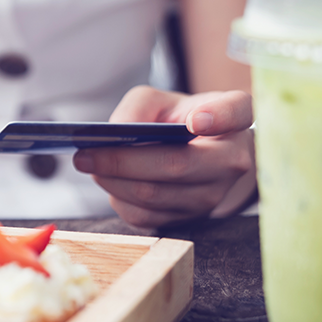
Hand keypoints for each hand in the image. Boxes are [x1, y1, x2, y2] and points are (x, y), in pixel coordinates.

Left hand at [72, 86, 255, 227]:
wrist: (191, 156)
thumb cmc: (176, 121)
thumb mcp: (160, 101)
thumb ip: (139, 107)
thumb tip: (118, 132)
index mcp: (235, 119)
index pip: (236, 113)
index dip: (218, 117)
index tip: (195, 120)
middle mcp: (233, 161)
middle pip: (176, 165)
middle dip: (122, 161)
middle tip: (85, 154)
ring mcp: (213, 196)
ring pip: (154, 194)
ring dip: (113, 180)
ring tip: (89, 165)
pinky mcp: (190, 219)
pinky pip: (145, 215)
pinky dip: (118, 197)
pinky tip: (110, 182)